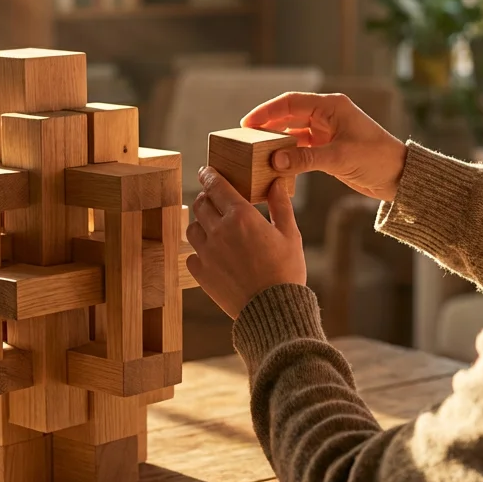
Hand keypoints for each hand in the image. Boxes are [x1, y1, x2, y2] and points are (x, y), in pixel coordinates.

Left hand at [185, 167, 305, 318]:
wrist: (273, 310)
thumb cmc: (286, 272)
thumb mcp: (291, 235)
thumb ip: (280, 206)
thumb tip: (276, 183)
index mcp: (242, 217)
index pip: (217, 185)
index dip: (210, 175)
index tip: (207, 171)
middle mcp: (220, 231)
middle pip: (201, 203)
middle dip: (206, 197)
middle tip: (213, 198)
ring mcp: (207, 253)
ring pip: (192, 227)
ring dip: (201, 222)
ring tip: (212, 226)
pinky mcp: (201, 273)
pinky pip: (192, 254)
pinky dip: (199, 250)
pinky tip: (212, 253)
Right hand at [241, 92, 407, 202]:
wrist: (399, 177)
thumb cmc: (377, 159)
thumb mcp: (340, 158)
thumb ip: (306, 159)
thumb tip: (274, 161)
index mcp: (331, 107)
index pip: (290, 103)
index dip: (266, 111)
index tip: (247, 123)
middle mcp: (327, 116)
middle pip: (288, 116)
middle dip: (267, 126)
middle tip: (245, 139)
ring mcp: (327, 133)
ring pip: (293, 134)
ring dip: (277, 143)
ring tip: (256, 153)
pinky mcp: (328, 150)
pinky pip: (301, 150)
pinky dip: (288, 156)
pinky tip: (275, 165)